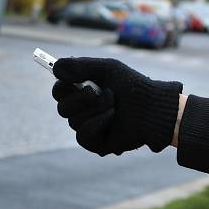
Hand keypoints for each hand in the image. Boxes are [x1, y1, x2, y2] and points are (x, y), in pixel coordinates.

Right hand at [52, 57, 181, 155]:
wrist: (154, 108)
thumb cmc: (133, 86)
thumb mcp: (106, 68)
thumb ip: (79, 65)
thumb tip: (54, 68)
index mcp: (81, 91)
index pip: (58, 91)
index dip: (62, 86)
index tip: (73, 80)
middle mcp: (82, 110)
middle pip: (61, 107)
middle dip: (80, 98)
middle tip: (98, 92)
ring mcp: (88, 127)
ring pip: (72, 120)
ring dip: (95, 109)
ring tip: (114, 105)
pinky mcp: (95, 143)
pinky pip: (81, 135)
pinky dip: (96, 123)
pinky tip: (111, 117)